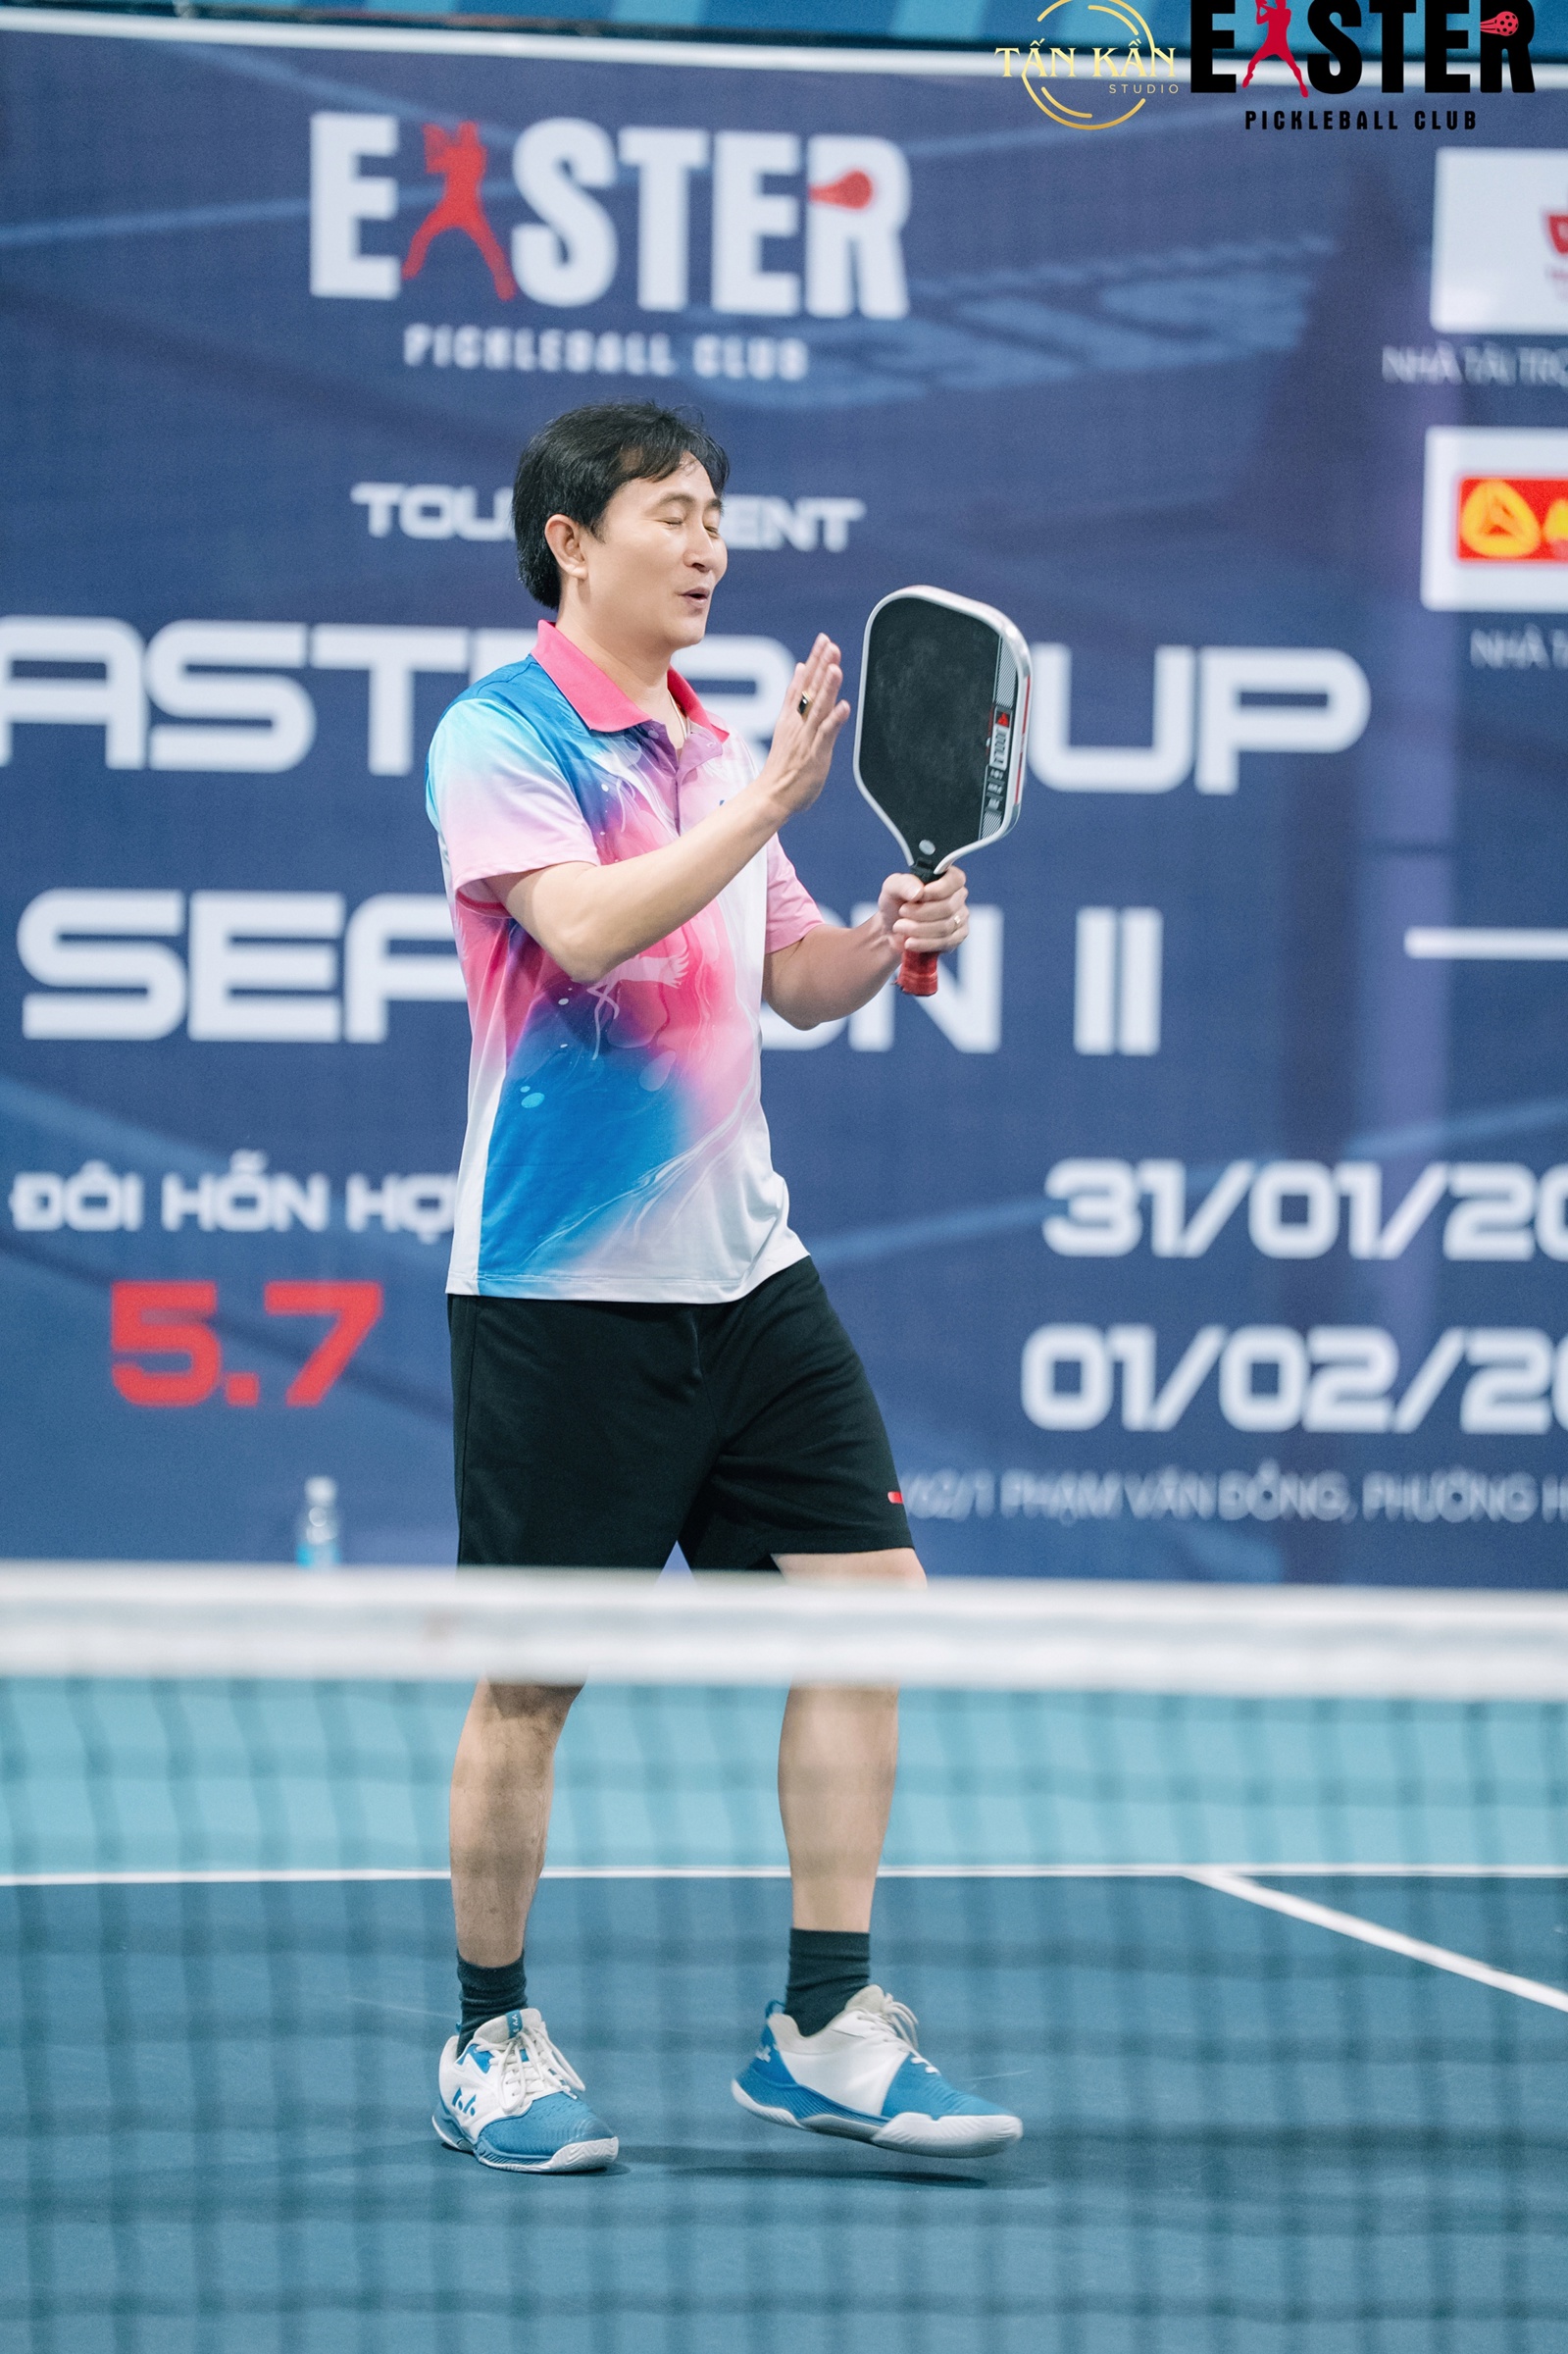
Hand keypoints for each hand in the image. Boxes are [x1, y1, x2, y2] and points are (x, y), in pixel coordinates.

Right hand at [757, 635, 850, 818]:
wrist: (771, 796)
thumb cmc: (783, 766)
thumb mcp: (787, 726)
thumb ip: (795, 698)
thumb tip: (800, 670)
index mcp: (791, 717)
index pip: (803, 683)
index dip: (814, 661)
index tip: (824, 640)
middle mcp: (798, 723)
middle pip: (810, 689)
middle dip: (821, 665)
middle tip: (830, 644)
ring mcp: (806, 738)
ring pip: (818, 708)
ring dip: (827, 687)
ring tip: (835, 667)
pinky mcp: (814, 755)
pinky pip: (825, 735)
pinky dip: (834, 720)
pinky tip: (844, 706)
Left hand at [876, 864, 968, 958]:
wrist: (892, 930)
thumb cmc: (896, 903)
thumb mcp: (892, 887)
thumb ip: (904, 884)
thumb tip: (919, 891)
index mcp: (947, 877)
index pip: (955, 879)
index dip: (938, 890)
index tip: (919, 896)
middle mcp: (958, 896)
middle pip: (948, 907)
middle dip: (920, 912)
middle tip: (902, 912)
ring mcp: (960, 917)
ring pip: (945, 927)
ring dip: (918, 929)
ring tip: (899, 927)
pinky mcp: (957, 937)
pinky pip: (945, 942)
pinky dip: (924, 943)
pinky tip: (909, 942)